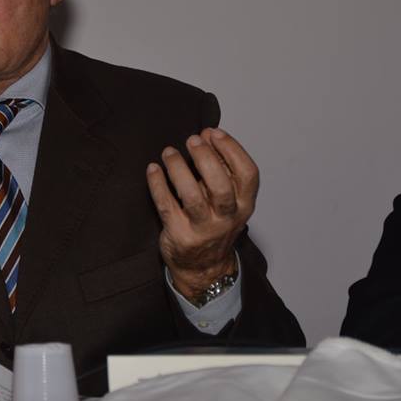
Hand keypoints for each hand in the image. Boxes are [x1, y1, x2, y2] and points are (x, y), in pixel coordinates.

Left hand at [146, 127, 257, 300]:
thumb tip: (207, 135)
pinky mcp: (180, 235)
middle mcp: (227, 217)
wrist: (203, 267)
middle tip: (192, 140)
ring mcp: (203, 228)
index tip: (214, 133)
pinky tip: (153, 169)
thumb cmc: (214, 224)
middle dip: (206, 158)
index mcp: (244, 204)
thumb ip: (220, 168)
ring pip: (192, 196)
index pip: (248, 174)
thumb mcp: (227, 199)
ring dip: (179, 169)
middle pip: (220, 185)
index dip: (232, 150)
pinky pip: (166, 206)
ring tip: (169, 152)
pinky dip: (158, 185)